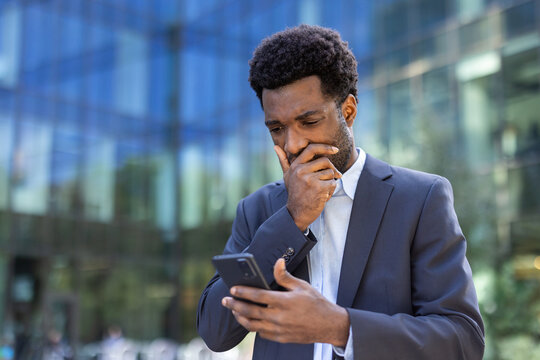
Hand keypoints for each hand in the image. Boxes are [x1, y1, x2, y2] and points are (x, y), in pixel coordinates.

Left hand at [222, 258, 349, 345]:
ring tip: (233, 310)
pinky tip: (249, 320)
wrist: (329, 325)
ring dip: (240, 317)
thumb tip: (277, 262)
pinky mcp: (281, 338)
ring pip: (252, 325)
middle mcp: (279, 317)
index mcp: (283, 302)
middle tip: (225, 300)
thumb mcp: (302, 286)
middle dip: (235, 305)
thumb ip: (285, 276)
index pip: (257, 296)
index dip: (243, 292)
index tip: (232, 289)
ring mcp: (279, 330)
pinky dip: (252, 326)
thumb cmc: (316, 303)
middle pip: (250, 312)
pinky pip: (261, 333)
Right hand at [274, 144, 341, 230]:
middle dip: (331, 169)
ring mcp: (310, 179)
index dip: (325, 147)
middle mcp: (301, 171)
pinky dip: (331, 190)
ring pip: (330, 173)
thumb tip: (275, 146)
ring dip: (330, 182)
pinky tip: (323, 196)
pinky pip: (333, 183)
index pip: (312, 149)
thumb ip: (283, 161)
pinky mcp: (318, 188)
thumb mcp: (287, 176)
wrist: (296, 213)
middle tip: (332, 177)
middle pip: (325, 161)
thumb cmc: (294, 193)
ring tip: (321, 190)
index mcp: (295, 166)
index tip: (335, 149)